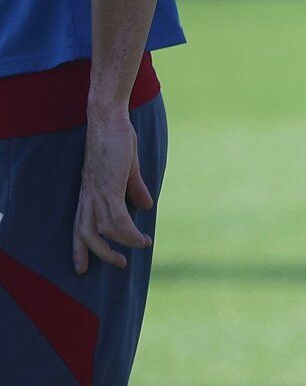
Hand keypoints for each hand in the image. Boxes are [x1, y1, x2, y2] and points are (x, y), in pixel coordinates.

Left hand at [72, 107, 153, 273]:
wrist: (109, 118)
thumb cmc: (116, 138)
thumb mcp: (127, 168)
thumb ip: (135, 188)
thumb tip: (146, 206)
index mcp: (90, 191)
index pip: (79, 224)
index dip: (78, 247)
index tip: (81, 268)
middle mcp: (89, 194)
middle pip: (85, 233)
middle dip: (97, 253)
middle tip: (119, 264)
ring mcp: (97, 191)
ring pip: (103, 229)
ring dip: (122, 243)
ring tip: (142, 245)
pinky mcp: (109, 187)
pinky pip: (118, 219)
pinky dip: (130, 233)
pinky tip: (143, 238)